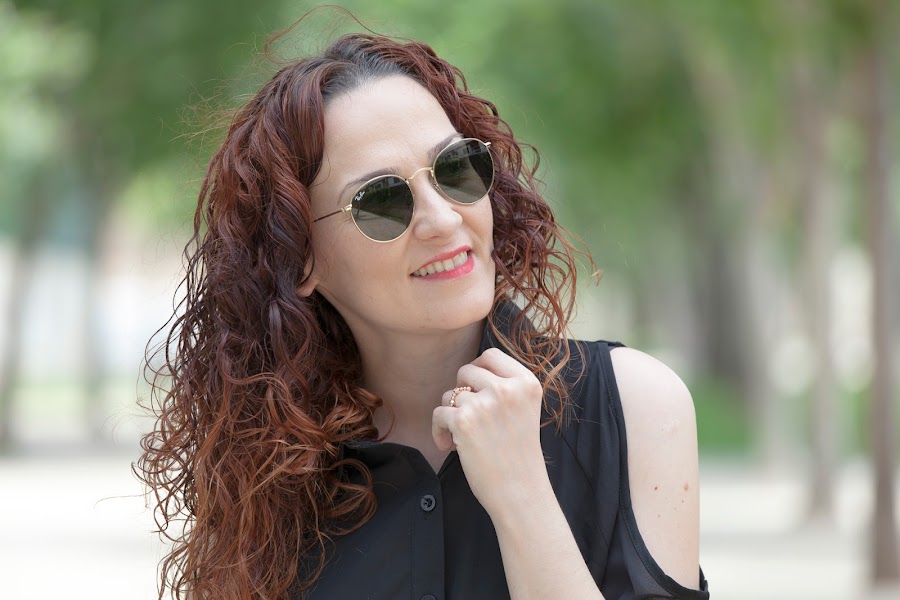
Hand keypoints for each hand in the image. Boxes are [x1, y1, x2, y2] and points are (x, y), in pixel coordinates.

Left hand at [432, 348, 548, 514]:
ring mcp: (485, 403)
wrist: (520, 492)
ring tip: (463, 437)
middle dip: (462, 394)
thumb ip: (505, 387)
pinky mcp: (464, 421)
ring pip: (450, 395)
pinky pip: (438, 414)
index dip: (478, 370)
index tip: (476, 391)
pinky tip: (450, 446)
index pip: (491, 355)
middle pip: (466, 371)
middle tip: (469, 417)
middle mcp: (507, 388)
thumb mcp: (525, 409)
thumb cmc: (519, 455)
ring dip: (451, 416)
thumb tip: (469, 371)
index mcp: (527, 383)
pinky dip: (439, 432)